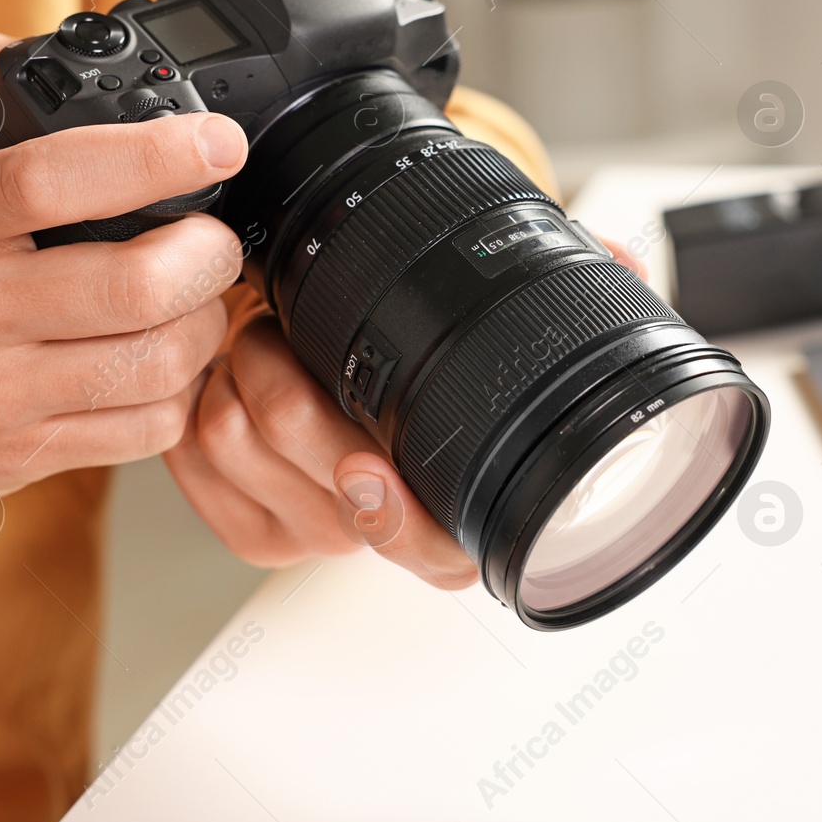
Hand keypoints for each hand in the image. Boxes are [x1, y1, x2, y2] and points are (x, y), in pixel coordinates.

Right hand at [0, 27, 249, 527]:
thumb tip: (18, 45)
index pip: (53, 179)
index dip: (154, 157)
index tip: (218, 142)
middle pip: (134, 285)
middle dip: (208, 256)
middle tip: (214, 239)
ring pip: (154, 363)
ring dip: (204, 327)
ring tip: (196, 302)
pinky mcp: (23, 453)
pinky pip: (144, 428)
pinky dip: (180, 394)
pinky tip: (165, 366)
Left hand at [162, 235, 647, 588]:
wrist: (324, 362)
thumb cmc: (411, 352)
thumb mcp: (491, 308)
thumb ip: (566, 279)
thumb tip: (624, 265)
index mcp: (450, 506)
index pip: (438, 556)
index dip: (401, 520)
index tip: (371, 466)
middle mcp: (377, 528)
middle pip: (327, 482)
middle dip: (293, 382)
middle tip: (277, 321)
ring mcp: (304, 531)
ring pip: (251, 455)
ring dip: (239, 375)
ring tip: (253, 336)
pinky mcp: (238, 521)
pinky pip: (196, 462)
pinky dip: (197, 398)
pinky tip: (219, 374)